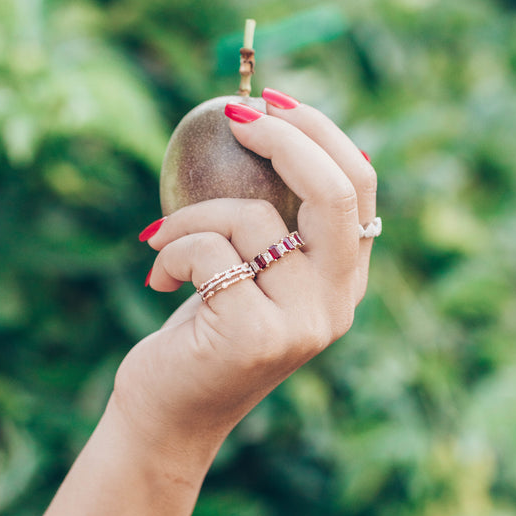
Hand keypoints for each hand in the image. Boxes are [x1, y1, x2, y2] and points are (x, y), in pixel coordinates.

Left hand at [112, 93, 377, 473]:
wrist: (168, 415)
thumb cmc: (203, 329)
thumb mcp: (248, 270)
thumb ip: (272, 220)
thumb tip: (260, 121)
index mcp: (344, 281)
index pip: (360, 187)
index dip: (323, 133)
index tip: (272, 100)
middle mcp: (338, 303)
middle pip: (334, 192)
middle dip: (284, 137)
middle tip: (235, 114)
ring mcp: (303, 323)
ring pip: (251, 219)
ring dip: (190, 215)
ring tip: (160, 239)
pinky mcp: (255, 335)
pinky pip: (209, 252)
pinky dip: (172, 248)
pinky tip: (156, 275)